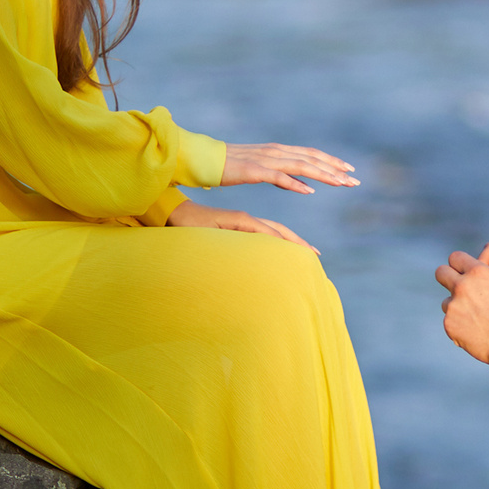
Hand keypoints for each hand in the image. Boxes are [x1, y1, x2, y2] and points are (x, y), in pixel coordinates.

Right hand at [167, 199, 319, 253]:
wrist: (173, 216)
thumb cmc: (192, 233)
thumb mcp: (216, 246)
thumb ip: (230, 254)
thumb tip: (240, 272)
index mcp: (245, 226)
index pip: (274, 234)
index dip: (292, 243)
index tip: (308, 255)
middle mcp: (247, 220)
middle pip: (279, 231)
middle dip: (299, 243)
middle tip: (316, 255)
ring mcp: (240, 219)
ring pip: (272, 229)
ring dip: (291, 239)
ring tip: (307, 251)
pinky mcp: (232, 219)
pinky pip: (255, 227)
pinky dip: (270, 235)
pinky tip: (280, 242)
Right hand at [220, 143, 358, 195]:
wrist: (203, 159)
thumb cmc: (229, 166)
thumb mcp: (261, 170)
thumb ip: (282, 175)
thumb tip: (302, 184)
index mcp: (277, 151)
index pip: (311, 154)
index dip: (331, 162)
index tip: (349, 170)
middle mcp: (275, 152)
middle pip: (312, 159)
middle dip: (335, 169)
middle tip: (355, 180)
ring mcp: (265, 160)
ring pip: (301, 166)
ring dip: (323, 175)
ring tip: (341, 183)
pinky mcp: (253, 171)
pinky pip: (278, 177)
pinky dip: (295, 183)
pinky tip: (309, 190)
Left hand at [435, 250, 488, 368]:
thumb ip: (485, 282)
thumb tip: (472, 282)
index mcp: (479, 272)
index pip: (456, 257)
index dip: (459, 265)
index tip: (462, 273)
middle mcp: (463, 285)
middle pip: (441, 272)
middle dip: (446, 278)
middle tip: (456, 289)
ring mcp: (454, 305)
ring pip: (446, 302)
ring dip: (456, 308)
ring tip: (476, 321)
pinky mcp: (449, 324)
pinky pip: (450, 322)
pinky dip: (459, 327)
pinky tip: (476, 334)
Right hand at [477, 241, 488, 328]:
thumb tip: (470, 291)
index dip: (481, 264)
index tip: (476, 284)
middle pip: (487, 264)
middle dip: (480, 281)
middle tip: (474, 298)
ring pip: (486, 280)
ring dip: (483, 292)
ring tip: (481, 309)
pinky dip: (487, 301)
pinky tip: (484, 315)